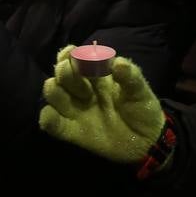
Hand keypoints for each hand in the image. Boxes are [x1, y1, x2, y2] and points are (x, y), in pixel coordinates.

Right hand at [39, 48, 164, 162]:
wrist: (147, 142)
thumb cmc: (143, 109)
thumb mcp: (141, 92)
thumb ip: (131, 77)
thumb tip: (118, 62)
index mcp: (96, 76)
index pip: (75, 58)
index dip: (70, 54)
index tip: (73, 54)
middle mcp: (82, 90)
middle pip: (61, 74)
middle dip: (65, 72)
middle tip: (76, 76)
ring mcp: (75, 110)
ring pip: (53, 94)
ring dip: (54, 91)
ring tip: (66, 94)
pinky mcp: (72, 132)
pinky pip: (52, 123)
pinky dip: (47, 118)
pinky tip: (53, 117)